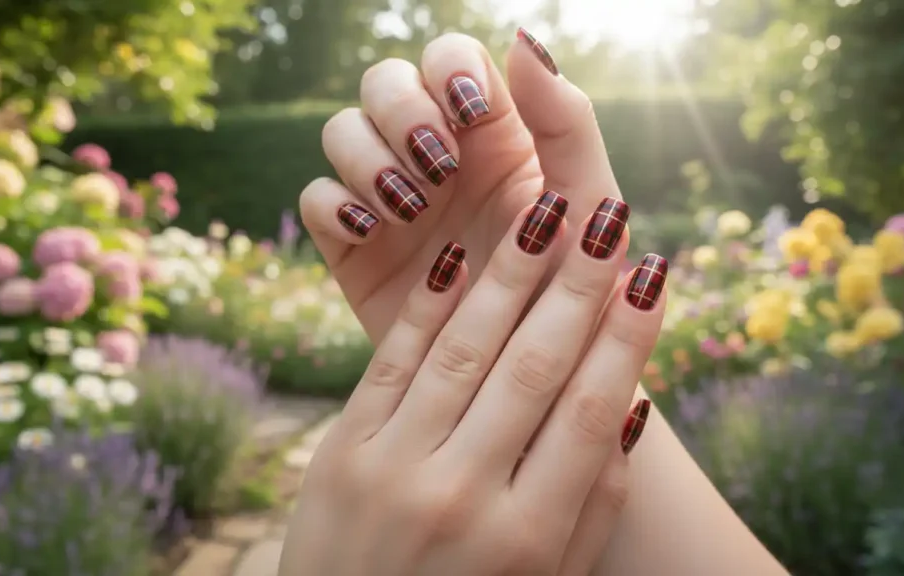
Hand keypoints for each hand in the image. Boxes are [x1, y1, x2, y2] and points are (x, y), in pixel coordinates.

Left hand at [280, 192, 666, 574]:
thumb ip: (594, 506)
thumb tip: (634, 405)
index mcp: (527, 537)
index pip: (590, 411)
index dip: (626, 335)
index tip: (653, 272)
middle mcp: (461, 496)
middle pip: (533, 368)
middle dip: (577, 285)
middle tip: (609, 217)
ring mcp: (391, 470)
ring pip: (462, 351)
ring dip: (508, 276)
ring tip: (545, 214)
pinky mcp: (340, 454)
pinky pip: (391, 363)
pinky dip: (427, 308)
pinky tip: (458, 257)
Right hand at [299, 28, 621, 341]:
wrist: (529, 380)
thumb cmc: (575, 288)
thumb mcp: (586, 201)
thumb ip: (566, 120)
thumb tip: (524, 42)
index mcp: (491, 131)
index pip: (449, 57)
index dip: (447, 70)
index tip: (470, 116)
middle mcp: (433, 154)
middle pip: (384, 83)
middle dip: (402, 112)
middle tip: (436, 165)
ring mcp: (388, 196)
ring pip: (341, 132)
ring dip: (368, 158)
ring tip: (410, 209)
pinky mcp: (352, 244)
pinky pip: (317, 198)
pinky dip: (335, 205)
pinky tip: (373, 232)